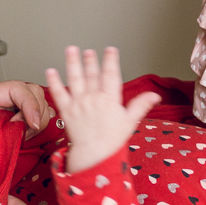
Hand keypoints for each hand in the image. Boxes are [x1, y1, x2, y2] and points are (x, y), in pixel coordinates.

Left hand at [0, 81, 52, 192]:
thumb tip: (15, 132)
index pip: (15, 89)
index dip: (29, 103)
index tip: (30, 124)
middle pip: (31, 94)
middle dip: (37, 111)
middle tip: (27, 133)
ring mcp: (3, 125)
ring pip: (34, 111)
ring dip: (39, 122)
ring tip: (27, 139)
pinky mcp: (7, 142)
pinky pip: (30, 133)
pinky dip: (38, 136)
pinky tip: (30, 144)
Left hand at [45, 46, 159, 172]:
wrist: (94, 155)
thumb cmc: (112, 139)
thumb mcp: (130, 121)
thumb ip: (141, 105)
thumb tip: (155, 95)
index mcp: (109, 100)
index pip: (111, 74)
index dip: (110, 60)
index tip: (110, 50)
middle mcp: (93, 99)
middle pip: (92, 74)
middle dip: (90, 60)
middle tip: (89, 51)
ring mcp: (78, 104)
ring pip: (75, 78)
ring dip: (72, 62)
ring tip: (71, 49)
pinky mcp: (66, 111)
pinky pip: (58, 93)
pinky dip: (53, 82)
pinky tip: (50, 71)